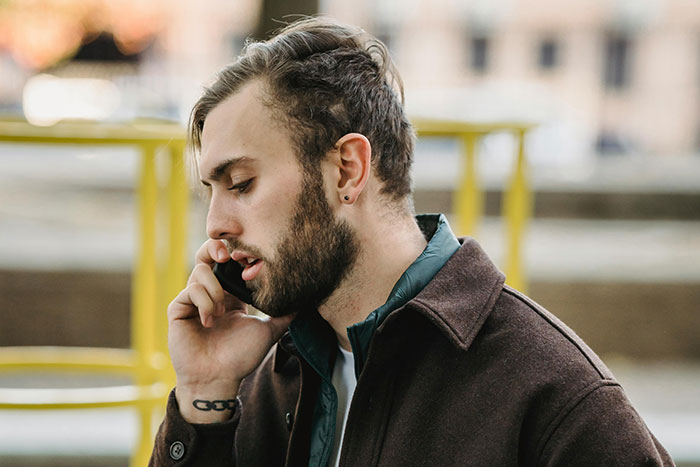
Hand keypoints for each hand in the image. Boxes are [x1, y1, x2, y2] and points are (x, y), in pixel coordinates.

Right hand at [167, 239, 294, 422]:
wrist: (218, 378)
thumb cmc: (241, 357)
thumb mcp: (269, 330)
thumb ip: (285, 313)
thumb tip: (305, 300)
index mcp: (231, 294)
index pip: (230, 261)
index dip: (238, 253)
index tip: (250, 258)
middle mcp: (211, 292)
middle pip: (208, 254)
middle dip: (217, 247)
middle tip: (228, 255)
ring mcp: (193, 299)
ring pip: (200, 269)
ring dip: (215, 287)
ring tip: (223, 311)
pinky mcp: (179, 309)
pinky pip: (191, 289)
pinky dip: (204, 301)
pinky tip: (210, 321)